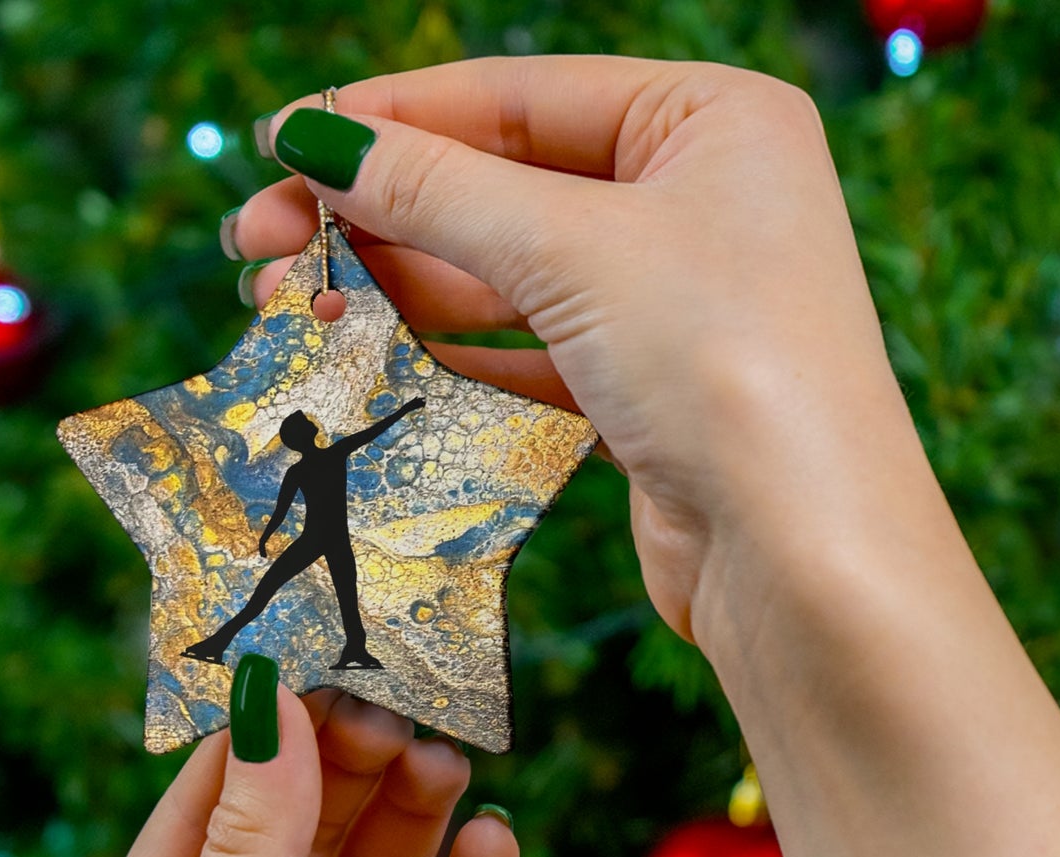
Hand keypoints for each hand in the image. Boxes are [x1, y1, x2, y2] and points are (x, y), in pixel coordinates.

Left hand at [63, 690, 517, 856]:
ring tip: (449, 757)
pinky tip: (496, 845)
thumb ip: (248, 853)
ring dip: (413, 819)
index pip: (207, 812)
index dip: (261, 735)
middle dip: (348, 768)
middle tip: (401, 702)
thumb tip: (271, 709)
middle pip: (302, 837)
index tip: (316, 654)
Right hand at [231, 57, 927, 646]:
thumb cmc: (724, 365)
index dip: (391, 118)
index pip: (518, 96)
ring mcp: (674, 302)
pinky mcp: (648, 393)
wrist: (803, 557)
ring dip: (401, 288)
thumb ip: (439, 190)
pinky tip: (373, 354)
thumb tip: (316, 140)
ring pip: (508, 276)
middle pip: (503, 186)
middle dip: (379, 213)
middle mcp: (699, 201)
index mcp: (711, 120)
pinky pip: (530, 354)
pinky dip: (452, 355)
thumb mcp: (573, 249)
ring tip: (294, 303)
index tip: (281, 143)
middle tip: (256, 242)